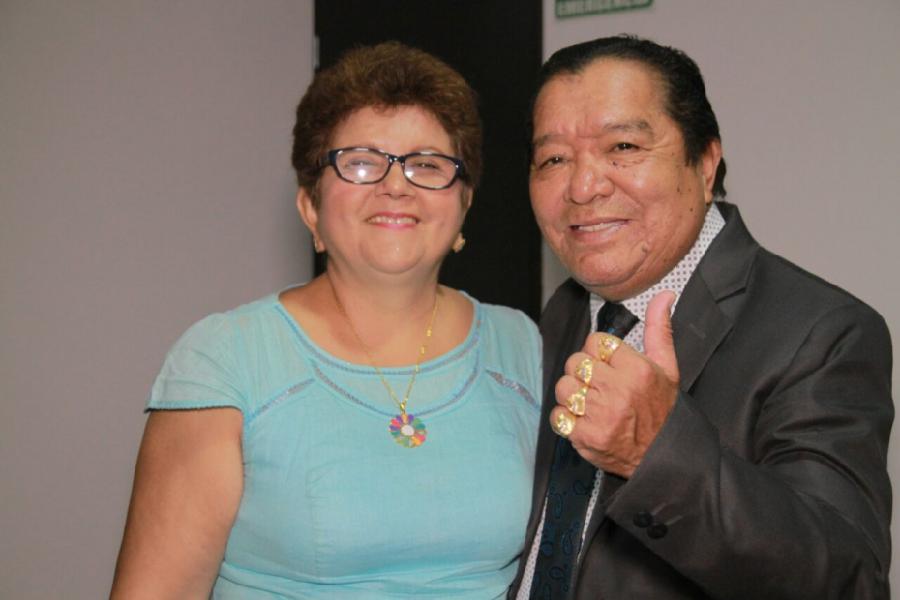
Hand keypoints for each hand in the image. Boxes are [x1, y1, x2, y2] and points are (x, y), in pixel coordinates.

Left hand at [550, 291, 679, 477]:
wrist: (664, 456)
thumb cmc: (662, 409)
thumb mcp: (668, 367)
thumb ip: (659, 329)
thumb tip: (665, 295)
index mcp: (637, 370)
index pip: (596, 341)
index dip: (598, 352)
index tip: (608, 364)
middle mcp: (618, 391)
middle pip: (575, 362)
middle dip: (582, 371)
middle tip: (597, 384)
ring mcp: (601, 416)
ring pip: (563, 387)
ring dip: (572, 394)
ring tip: (590, 402)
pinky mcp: (586, 438)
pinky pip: (558, 416)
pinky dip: (566, 418)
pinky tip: (583, 420)